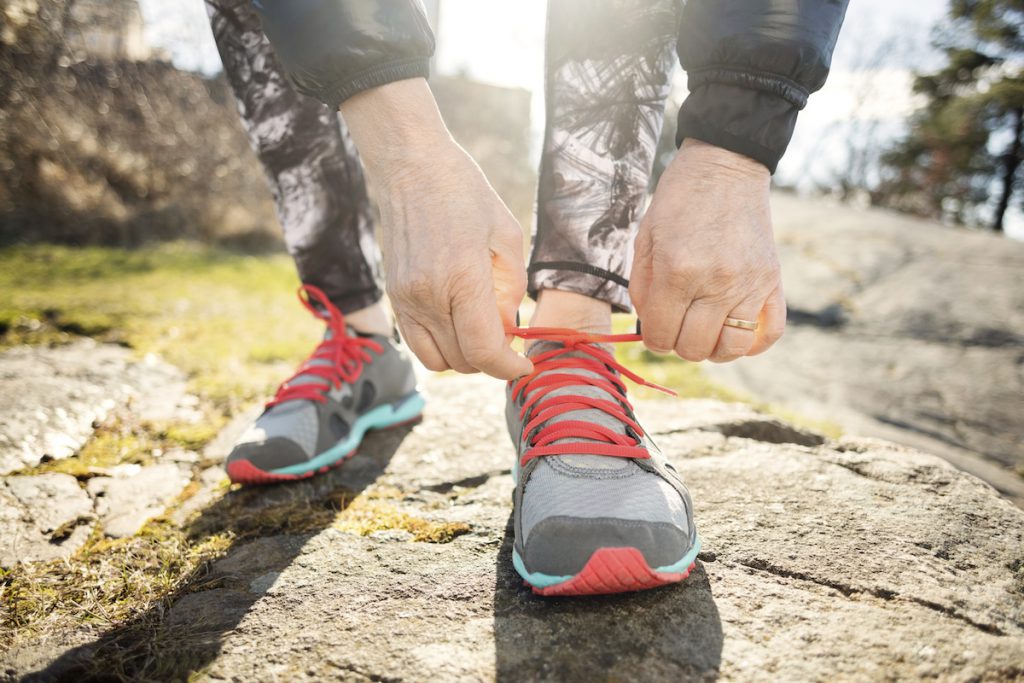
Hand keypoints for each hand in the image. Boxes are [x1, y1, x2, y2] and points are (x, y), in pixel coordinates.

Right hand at [341, 80, 531, 379]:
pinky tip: (457, 322)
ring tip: (480, 330)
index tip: (524, 366)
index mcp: (462, 278)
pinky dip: (441, 346)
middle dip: (491, 360)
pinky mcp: (394, 297)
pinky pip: (417, 343)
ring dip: (464, 357)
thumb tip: (508, 329)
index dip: (508, 368)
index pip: (484, 350)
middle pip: (463, 361)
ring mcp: (405, 299)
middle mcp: (428, 295)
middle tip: (506, 336)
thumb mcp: (507, 235)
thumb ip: (511, 289)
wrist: (410, 166)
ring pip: (438, 360)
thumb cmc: (464, 192)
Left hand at [629, 139, 785, 361]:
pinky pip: (768, 333)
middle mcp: (716, 283)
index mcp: (677, 271)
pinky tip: (734, 332)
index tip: (655, 326)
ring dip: (711, 348)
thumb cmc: (679, 200)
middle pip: (693, 347)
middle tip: (677, 323)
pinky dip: (751, 344)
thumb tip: (650, 327)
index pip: (660, 335)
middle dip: (678, 343)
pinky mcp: (772, 281)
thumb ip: (643, 288)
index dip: (652, 338)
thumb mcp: (645, 239)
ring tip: (704, 329)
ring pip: (729, 348)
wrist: (724, 166)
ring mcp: (749, 284)